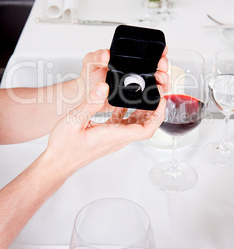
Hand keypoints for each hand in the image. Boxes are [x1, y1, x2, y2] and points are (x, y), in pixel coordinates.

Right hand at [45, 82, 165, 178]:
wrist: (57, 162)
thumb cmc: (65, 148)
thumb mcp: (75, 120)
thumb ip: (91, 103)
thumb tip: (104, 87)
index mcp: (114, 135)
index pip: (146, 130)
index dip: (158, 115)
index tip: (161, 100)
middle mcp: (118, 138)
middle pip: (145, 125)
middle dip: (153, 108)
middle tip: (154, 91)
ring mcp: (114, 138)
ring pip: (135, 123)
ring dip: (142, 109)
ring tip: (142, 92)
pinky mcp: (108, 136)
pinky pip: (123, 122)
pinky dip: (127, 111)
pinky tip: (121, 100)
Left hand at [79, 47, 168, 110]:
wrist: (87, 95)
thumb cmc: (90, 77)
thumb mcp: (90, 62)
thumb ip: (96, 56)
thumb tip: (106, 54)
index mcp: (126, 58)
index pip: (146, 52)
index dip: (157, 51)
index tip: (161, 51)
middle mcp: (134, 69)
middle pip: (156, 65)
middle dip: (163, 66)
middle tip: (161, 68)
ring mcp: (137, 82)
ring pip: (157, 79)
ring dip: (163, 79)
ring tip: (161, 81)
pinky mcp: (136, 96)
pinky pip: (151, 93)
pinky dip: (158, 92)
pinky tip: (158, 92)